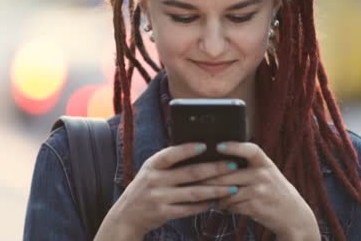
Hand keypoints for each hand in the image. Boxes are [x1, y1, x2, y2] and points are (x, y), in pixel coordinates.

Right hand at [99, 143, 238, 238]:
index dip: (188, 149)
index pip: (171, 154)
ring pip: (194, 193)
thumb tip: (201, 150)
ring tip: (233, 187)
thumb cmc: (146, 187)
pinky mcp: (163, 213)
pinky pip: (189, 209)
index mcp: (152, 165)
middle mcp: (155, 180)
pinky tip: (218, 201)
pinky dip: (204, 205)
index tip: (207, 145)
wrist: (127, 215)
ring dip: (216, 190)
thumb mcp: (151, 170)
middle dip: (214, 169)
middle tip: (233, 165)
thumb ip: (170, 162)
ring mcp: (159, 198)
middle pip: (190, 173)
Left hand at [200, 142, 319, 239]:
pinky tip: (221, 206)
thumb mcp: (267, 172)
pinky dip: (224, 207)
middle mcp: (263, 175)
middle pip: (229, 173)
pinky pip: (232, 205)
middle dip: (209, 178)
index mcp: (265, 162)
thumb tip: (218, 161)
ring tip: (209, 196)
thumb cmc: (273, 190)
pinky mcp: (256, 207)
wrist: (293, 214)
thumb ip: (248, 165)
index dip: (234, 146)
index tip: (218, 146)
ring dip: (215, 196)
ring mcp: (260, 191)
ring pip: (227, 191)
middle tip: (195, 179)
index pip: (250, 149)